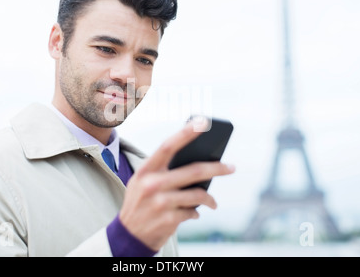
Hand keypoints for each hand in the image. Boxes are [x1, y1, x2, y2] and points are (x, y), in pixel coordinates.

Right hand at [119, 118, 234, 250]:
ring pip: (198, 194)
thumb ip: (162, 171)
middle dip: (217, 168)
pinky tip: (193, 213)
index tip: (203, 122)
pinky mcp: (168, 220)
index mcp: (145, 170)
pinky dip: (196, 213)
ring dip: (210, 199)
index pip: (167, 146)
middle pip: (193, 171)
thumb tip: (198, 160)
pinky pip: (193, 212)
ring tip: (213, 202)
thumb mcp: (142, 182)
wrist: (127, 235)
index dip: (185, 133)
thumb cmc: (140, 202)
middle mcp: (152, 184)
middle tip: (231, 167)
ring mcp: (160, 203)